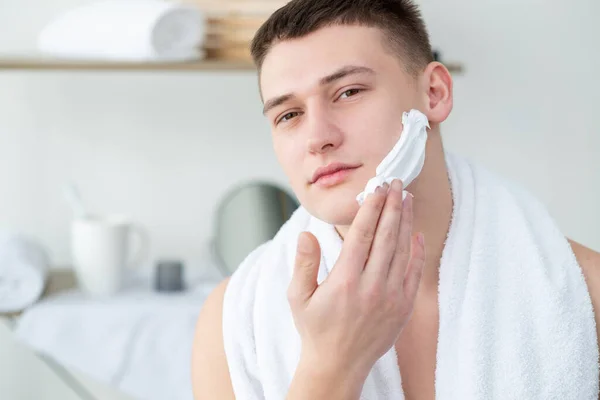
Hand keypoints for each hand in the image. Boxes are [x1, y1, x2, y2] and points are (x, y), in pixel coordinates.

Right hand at [288, 179, 425, 382]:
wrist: (338, 366)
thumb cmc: (315, 329)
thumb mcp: (298, 297)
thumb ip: (303, 263)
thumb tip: (306, 233)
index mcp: (344, 280)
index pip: (362, 234)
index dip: (371, 207)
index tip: (377, 188)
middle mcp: (371, 286)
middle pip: (387, 236)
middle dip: (393, 206)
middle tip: (397, 183)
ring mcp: (391, 298)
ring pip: (402, 251)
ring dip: (406, 222)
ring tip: (408, 199)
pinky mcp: (403, 308)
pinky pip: (414, 274)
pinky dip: (418, 252)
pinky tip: (418, 234)